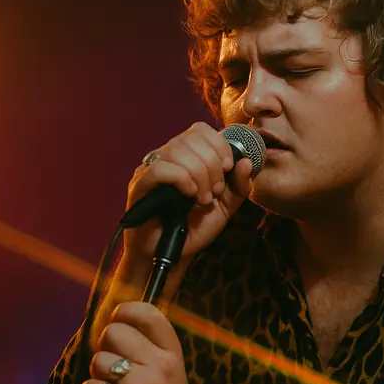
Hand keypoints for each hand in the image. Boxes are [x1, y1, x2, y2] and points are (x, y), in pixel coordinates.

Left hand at [80, 301, 208, 383]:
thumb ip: (148, 347)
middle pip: (114, 333)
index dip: (125, 310)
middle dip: (104, 346)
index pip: (149, 314)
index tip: (117, 319)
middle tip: (112, 364)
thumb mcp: (170, 370)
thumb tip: (112, 321)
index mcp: (173, 353)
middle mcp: (160, 366)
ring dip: (97, 375)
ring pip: (98, 361)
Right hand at [121, 121, 253, 280]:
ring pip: (177, 150)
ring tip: (203, 199)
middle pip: (191, 137)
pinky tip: (189, 196)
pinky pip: (160, 169)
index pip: (200, 130)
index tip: (228, 168)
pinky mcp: (139, 185)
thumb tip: (245, 161)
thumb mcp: (226, 206)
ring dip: (199, 175)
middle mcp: (166, 157)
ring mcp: (150, 169)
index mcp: (186, 156)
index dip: (219, 144)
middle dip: (212, 164)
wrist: (173, 254)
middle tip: (216, 191)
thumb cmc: (195, 227)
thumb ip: (239, 184)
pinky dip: (182, 180)